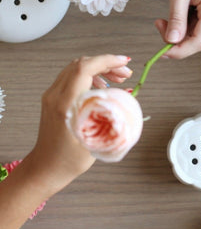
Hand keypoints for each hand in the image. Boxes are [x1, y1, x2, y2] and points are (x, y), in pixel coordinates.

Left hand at [27, 54, 132, 193]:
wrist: (47, 167)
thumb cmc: (69, 159)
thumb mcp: (95, 139)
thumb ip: (109, 117)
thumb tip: (125, 98)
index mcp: (65, 104)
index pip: (84, 69)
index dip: (107, 61)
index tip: (124, 63)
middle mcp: (55, 95)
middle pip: (81, 64)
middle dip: (106, 63)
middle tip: (126, 73)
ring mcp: (52, 95)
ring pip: (76, 68)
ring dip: (99, 68)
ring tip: (118, 78)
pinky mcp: (53, 99)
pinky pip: (71, 77)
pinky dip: (90, 75)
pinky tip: (102, 86)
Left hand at [154, 0, 200, 58]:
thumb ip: (176, 17)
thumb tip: (172, 40)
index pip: (198, 43)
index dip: (179, 51)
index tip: (161, 52)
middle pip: (198, 40)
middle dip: (177, 40)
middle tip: (158, 24)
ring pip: (197, 33)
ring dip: (179, 31)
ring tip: (163, 18)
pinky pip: (198, 24)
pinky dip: (184, 24)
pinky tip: (174, 13)